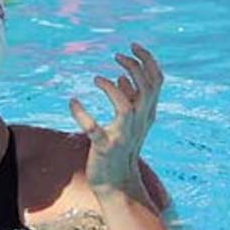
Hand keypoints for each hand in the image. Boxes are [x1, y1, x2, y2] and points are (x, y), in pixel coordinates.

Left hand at [70, 43, 162, 197]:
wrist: (116, 182)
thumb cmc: (121, 150)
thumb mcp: (128, 124)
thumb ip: (128, 100)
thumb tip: (121, 79)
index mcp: (147, 113)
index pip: (157, 81)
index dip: (147, 60)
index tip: (131, 46)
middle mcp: (139, 122)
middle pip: (148, 89)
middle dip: (135, 67)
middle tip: (116, 57)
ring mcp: (123, 135)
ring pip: (126, 108)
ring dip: (111, 89)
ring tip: (97, 79)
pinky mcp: (104, 148)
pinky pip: (94, 130)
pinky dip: (82, 115)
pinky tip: (73, 102)